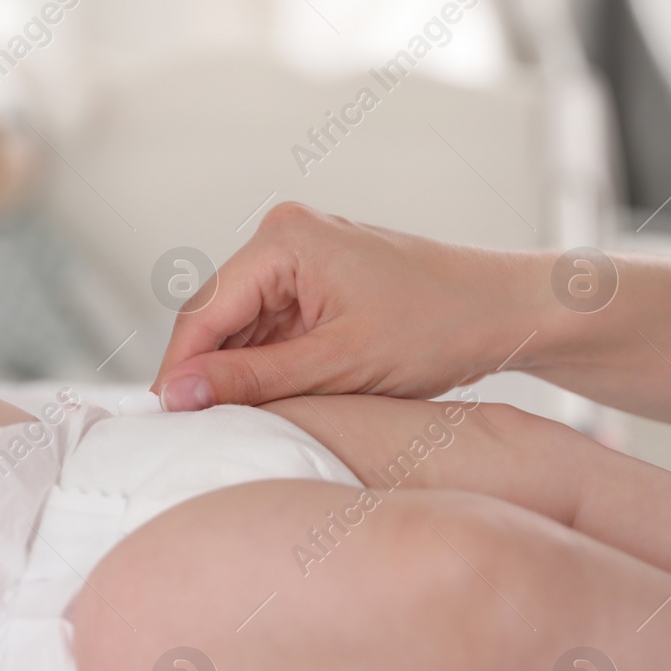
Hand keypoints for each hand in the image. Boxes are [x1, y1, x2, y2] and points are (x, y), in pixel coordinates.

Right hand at [151, 203, 537, 409]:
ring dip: (240, 373)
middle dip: (208, 373)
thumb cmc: (439, 327)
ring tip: (239, 425)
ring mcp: (302, 256)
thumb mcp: (338, 365)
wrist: (504, 312)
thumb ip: (254, 380)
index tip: (166, 422)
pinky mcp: (318, 281)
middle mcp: (285, 235)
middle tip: (196, 434)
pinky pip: (272, 327)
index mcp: (284, 239)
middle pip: (217, 316)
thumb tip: (178, 395)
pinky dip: (270, 365)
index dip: (180, 370)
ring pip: (242, 326)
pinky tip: (275, 402)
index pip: (203, 311)